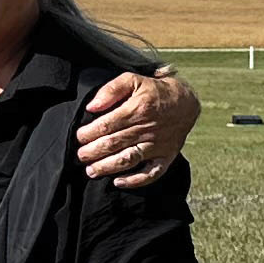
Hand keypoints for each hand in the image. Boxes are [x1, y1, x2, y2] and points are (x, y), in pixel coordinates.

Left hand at [77, 66, 195, 187]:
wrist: (185, 102)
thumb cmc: (154, 91)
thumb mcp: (133, 80)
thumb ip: (111, 90)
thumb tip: (92, 107)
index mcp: (137, 110)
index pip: (106, 125)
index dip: (88, 134)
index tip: (78, 138)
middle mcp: (147, 129)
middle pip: (114, 144)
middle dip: (93, 152)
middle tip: (79, 157)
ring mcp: (157, 145)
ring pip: (129, 159)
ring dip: (107, 167)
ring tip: (91, 171)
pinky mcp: (166, 157)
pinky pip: (152, 173)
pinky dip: (135, 181)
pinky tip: (118, 182)